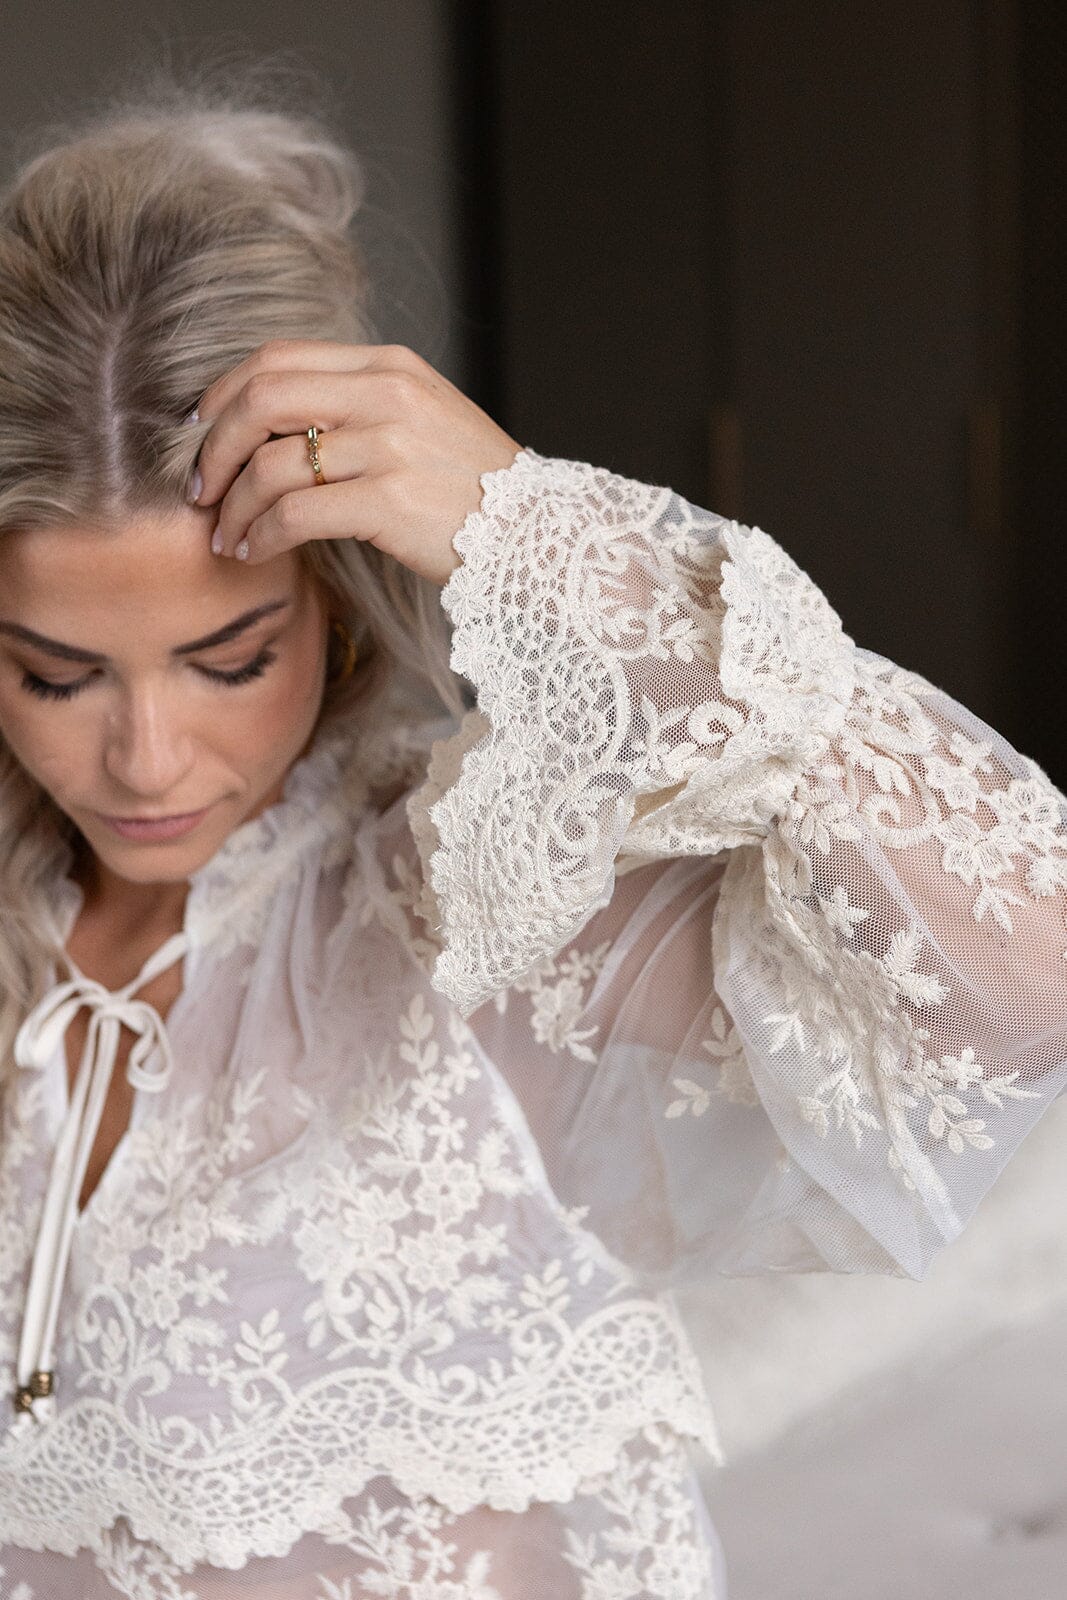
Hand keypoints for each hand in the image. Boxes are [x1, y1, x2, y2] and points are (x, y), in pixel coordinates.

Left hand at [189, 339, 523, 585]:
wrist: (538, 537)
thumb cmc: (471, 489)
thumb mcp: (421, 420)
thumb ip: (357, 406)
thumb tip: (270, 424)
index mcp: (389, 367)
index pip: (278, 358)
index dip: (223, 394)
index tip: (201, 433)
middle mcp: (387, 396)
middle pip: (261, 400)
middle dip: (213, 448)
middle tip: (198, 488)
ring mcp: (390, 447)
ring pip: (270, 464)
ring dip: (233, 506)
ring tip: (226, 535)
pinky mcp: (389, 502)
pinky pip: (295, 513)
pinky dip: (261, 535)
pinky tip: (255, 552)